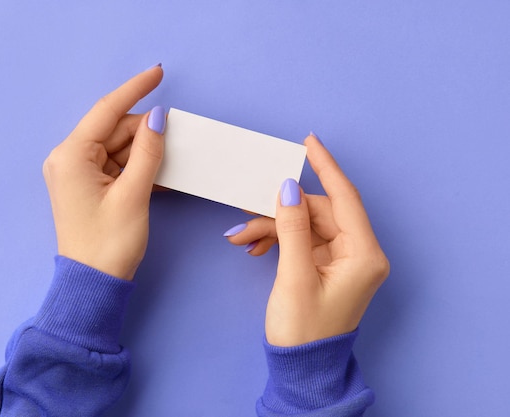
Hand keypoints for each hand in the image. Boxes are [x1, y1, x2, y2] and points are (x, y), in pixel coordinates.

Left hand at [42, 66, 165, 279]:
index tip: (158, 73)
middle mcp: (69, 158)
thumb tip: (158, 118)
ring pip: (118, 147)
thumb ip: (148, 152)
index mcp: (71, 156)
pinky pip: (116, 165)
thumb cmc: (109, 243)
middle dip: (146, 131)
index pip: (107, 110)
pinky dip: (138, 167)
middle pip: (114, 129)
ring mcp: (77, 172)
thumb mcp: (134, 194)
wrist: (94, 284)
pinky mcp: (87, 185)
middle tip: (177, 138)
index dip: (135, 89)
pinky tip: (160, 174)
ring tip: (171, 161)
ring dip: (145, 152)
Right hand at [225, 134, 389, 345]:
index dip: (326, 167)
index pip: (344, 198)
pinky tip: (254, 245)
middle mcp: (358, 253)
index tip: (309, 142)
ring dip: (273, 226)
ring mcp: (342, 259)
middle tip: (246, 214)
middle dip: (280, 210)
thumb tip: (289, 189)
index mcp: (363, 255)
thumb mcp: (293, 277)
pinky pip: (302, 240)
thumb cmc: (303, 331)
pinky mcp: (327, 265)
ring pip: (305, 225)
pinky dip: (278, 239)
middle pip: (318, 212)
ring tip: (241, 236)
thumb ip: (292, 228)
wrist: (303, 368)